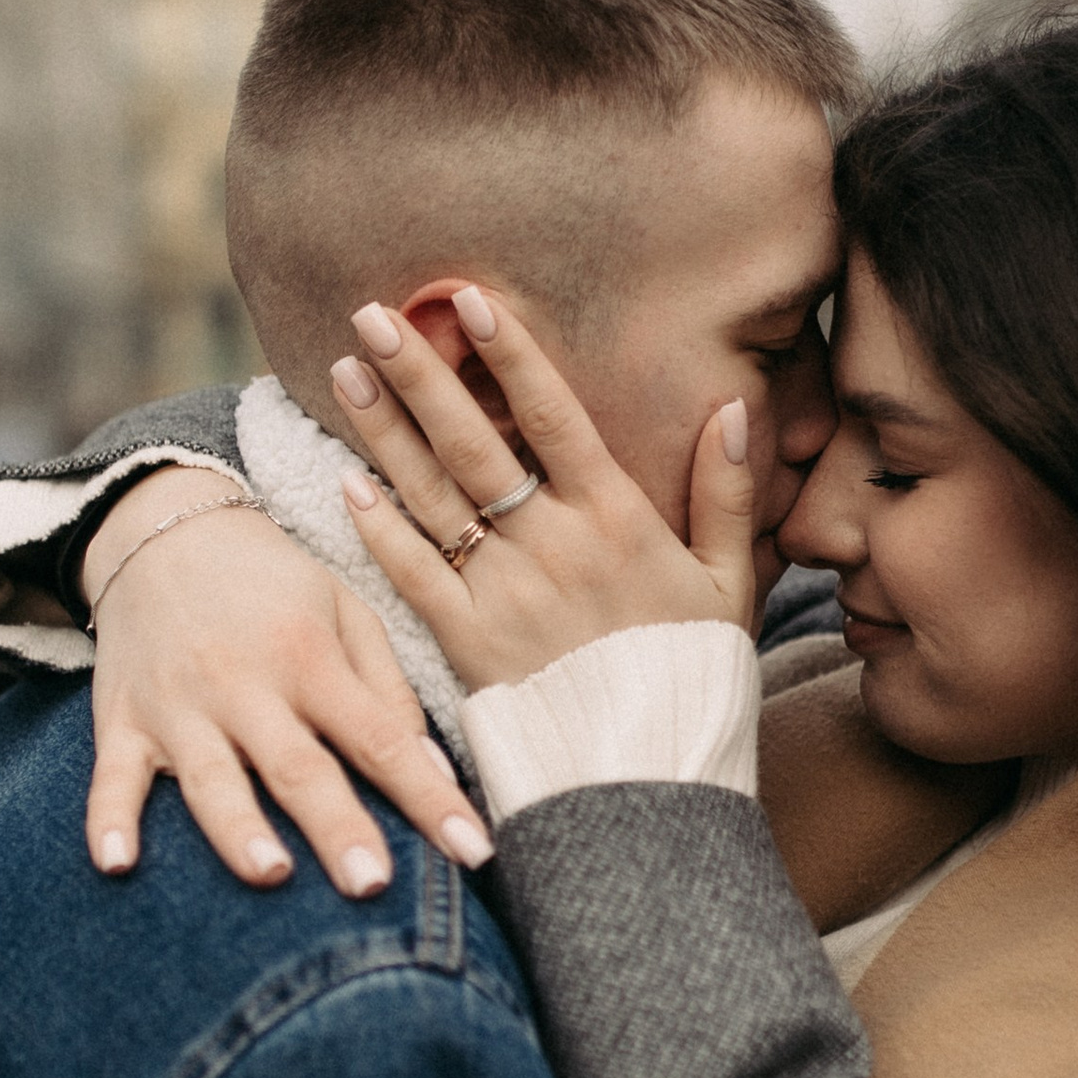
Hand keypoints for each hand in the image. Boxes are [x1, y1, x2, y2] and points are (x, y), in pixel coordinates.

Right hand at [81, 471, 495, 895]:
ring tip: (269, 874)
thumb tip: (431, 770)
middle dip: (336, 826)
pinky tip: (114, 864)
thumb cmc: (272, 586)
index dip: (429, 796)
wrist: (164, 530)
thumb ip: (388, 689)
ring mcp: (179, 706)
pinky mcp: (123, 720)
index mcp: (311, 658)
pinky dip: (108, 820)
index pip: (381, 737)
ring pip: (210, 777)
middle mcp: (246, 685)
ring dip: (236, 829)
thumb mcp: (345, 612)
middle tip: (372, 883)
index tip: (473, 850)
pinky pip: (112, 776)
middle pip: (296, 766)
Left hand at [332, 287, 753, 691]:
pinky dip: (378, 528)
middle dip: (421, 373)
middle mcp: (553, 546)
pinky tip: (347, 482)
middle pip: (474, 442)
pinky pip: (413, 575)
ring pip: (432, 495)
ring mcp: (505, 593)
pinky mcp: (467, 643)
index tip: (469, 299)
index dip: (511, 355)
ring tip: (347, 372)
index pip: (556, 416)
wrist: (648, 778)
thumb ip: (726, 494)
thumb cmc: (693, 677)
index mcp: (617, 520)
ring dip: (384, 431)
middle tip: (372, 315)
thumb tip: (731, 411)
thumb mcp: (729, 583)